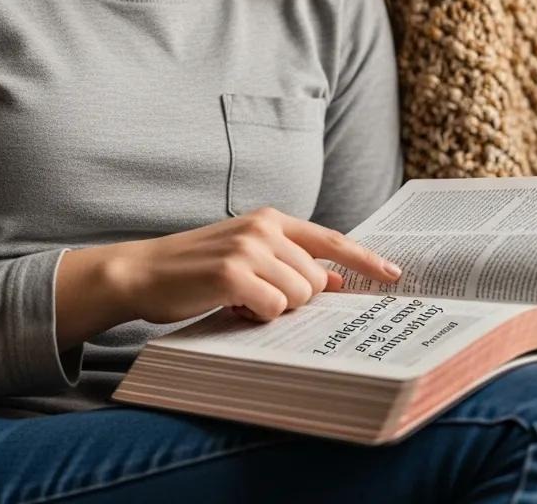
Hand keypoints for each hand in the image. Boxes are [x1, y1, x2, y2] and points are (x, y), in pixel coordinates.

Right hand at [108, 207, 401, 324]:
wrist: (143, 271)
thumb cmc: (197, 270)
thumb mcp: (248, 259)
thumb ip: (290, 264)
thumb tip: (335, 281)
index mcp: (271, 220)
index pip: (330, 240)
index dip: (365, 259)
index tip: (394, 274)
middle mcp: (264, 228)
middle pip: (315, 280)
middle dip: (293, 299)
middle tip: (255, 298)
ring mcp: (248, 248)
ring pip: (298, 296)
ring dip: (273, 308)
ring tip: (239, 300)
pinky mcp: (232, 273)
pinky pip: (272, 309)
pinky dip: (255, 316)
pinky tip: (231, 307)